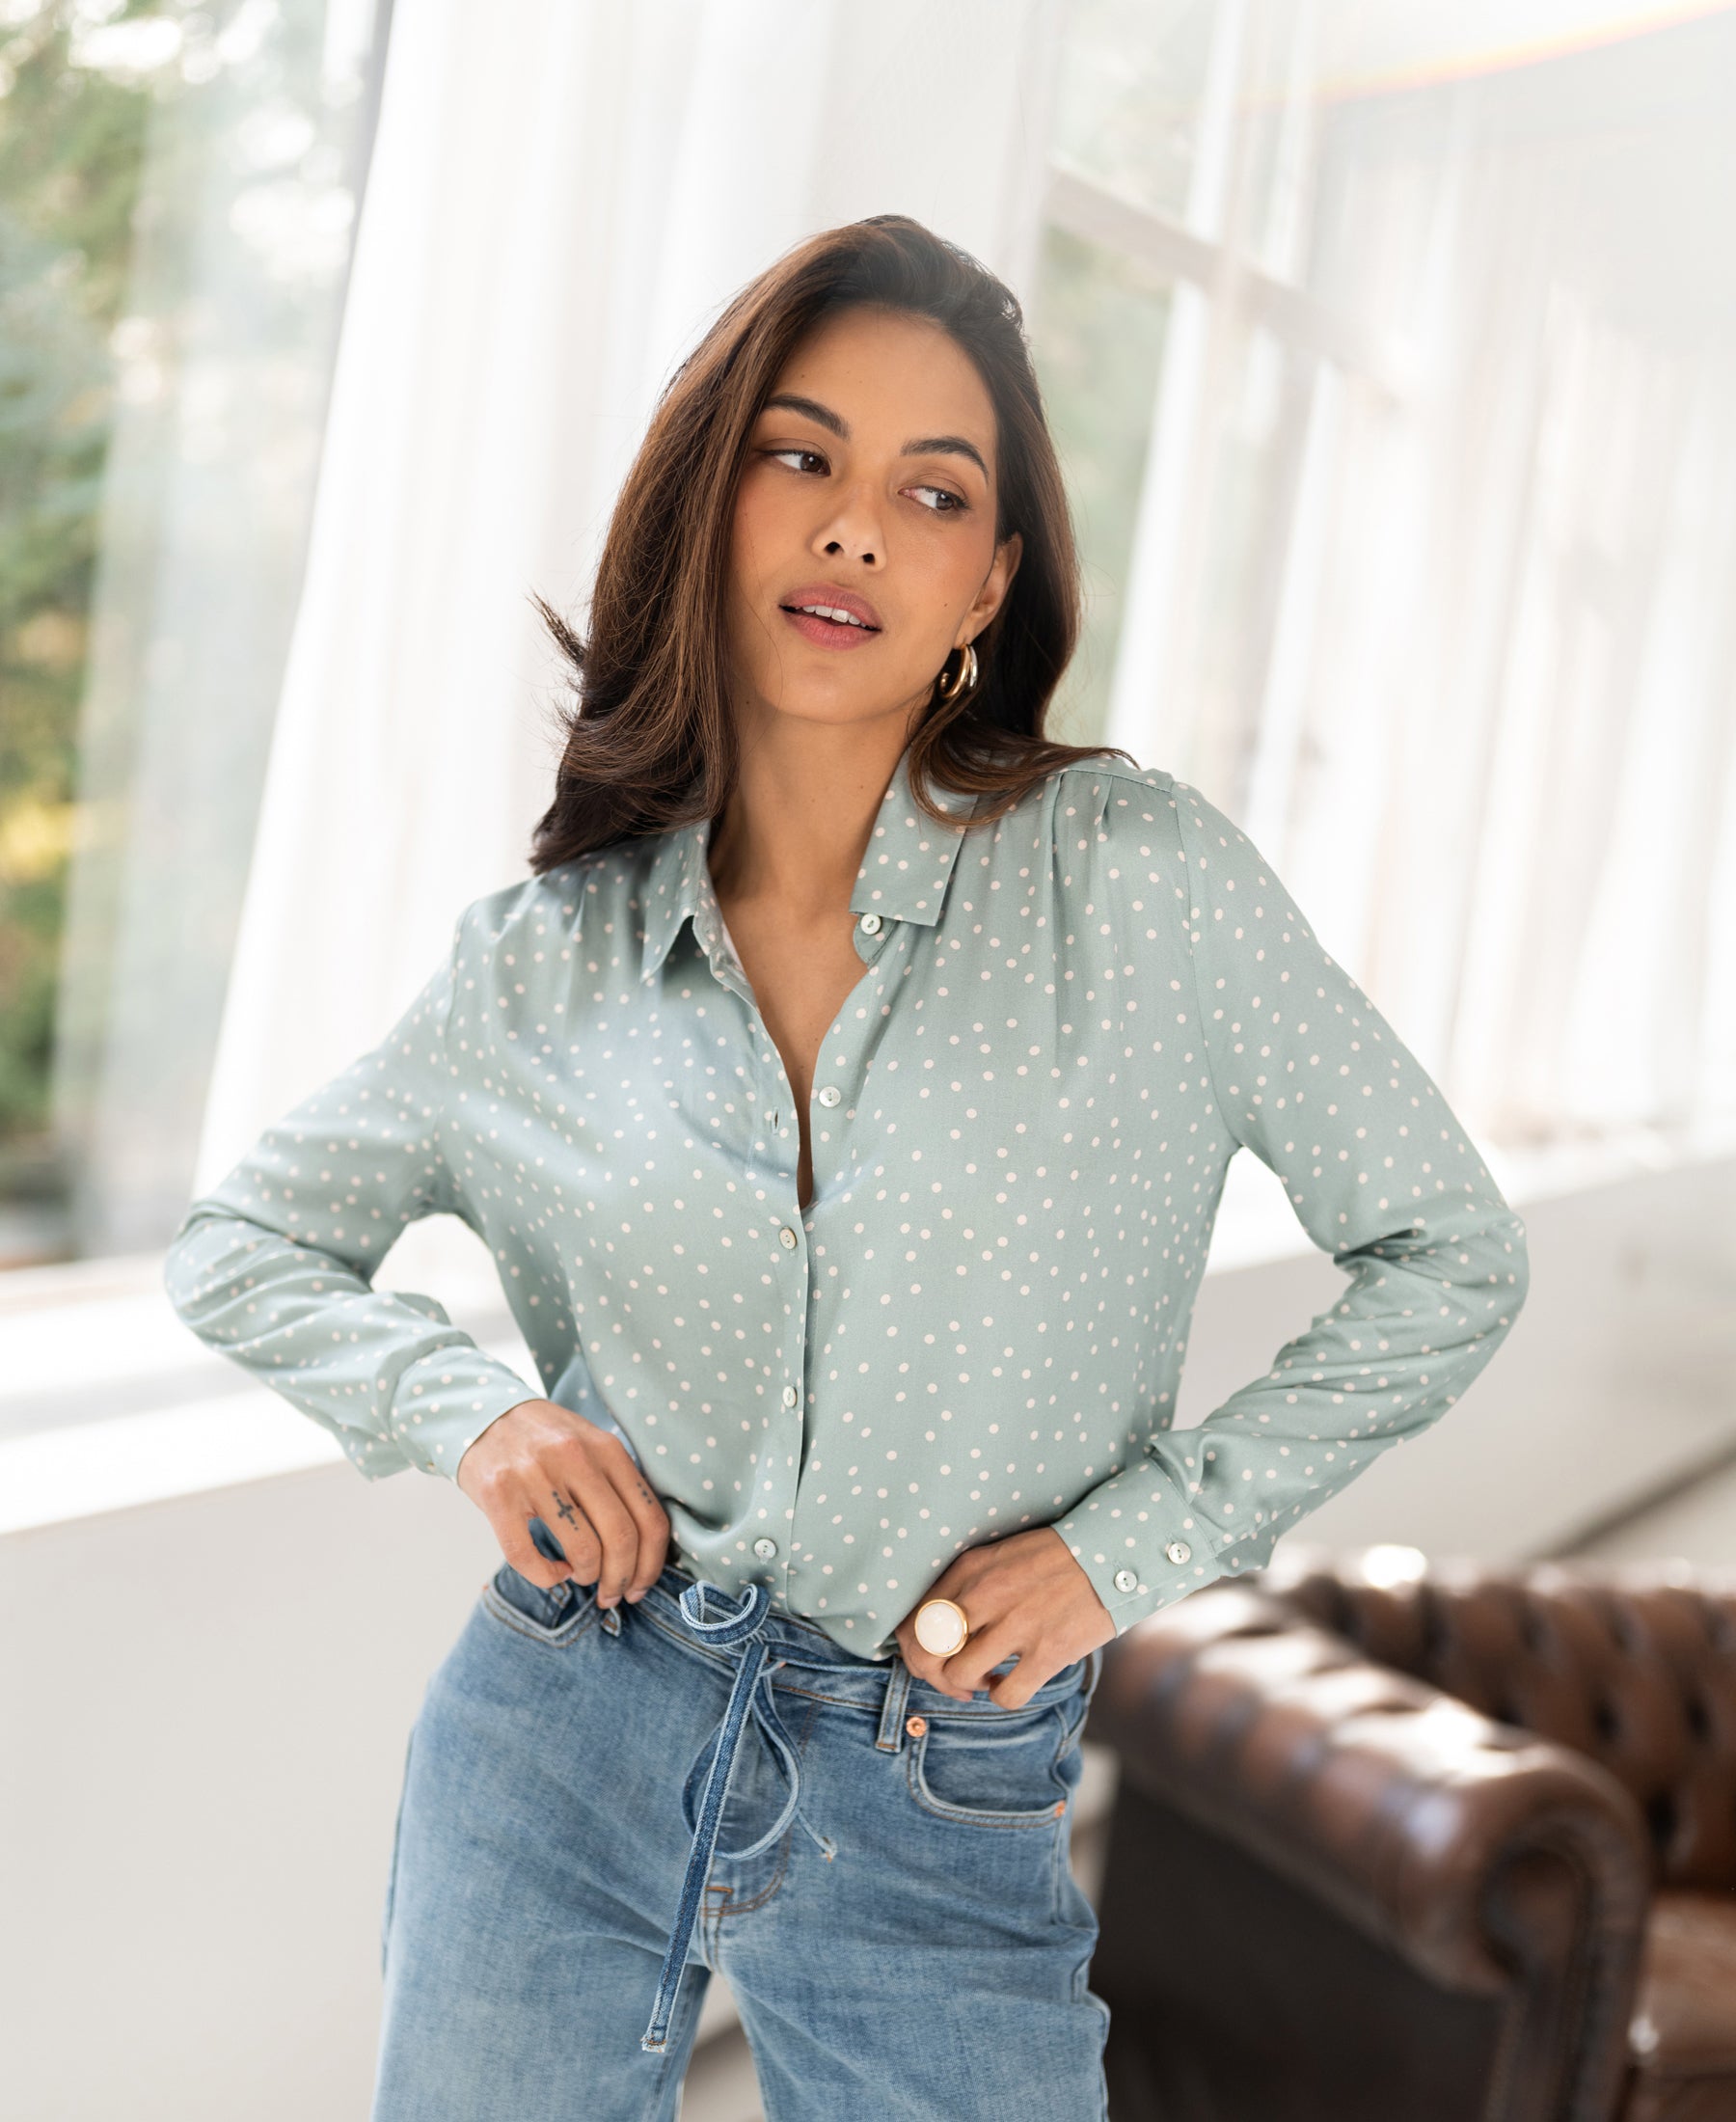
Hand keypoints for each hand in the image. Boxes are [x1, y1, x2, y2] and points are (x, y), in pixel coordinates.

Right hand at [457, 1399, 669, 1609]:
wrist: (483, 1414)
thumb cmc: (545, 1439)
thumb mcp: (590, 1444)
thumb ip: (618, 1482)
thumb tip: (647, 1548)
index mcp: (606, 1448)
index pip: (650, 1517)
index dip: (651, 1564)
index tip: (641, 1586)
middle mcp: (575, 1458)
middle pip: (621, 1537)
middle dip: (622, 1579)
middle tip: (613, 1594)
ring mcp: (535, 1475)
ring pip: (582, 1549)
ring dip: (587, 1576)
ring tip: (580, 1574)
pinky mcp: (498, 1494)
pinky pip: (526, 1555)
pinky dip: (546, 1576)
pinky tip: (553, 1571)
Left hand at [894, 1526, 1116, 1708]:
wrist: (1112, 1553)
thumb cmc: (1053, 1558)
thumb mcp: (999, 1556)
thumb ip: (965, 1586)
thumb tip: (934, 1627)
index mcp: (969, 1569)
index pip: (914, 1620)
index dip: (913, 1650)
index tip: (933, 1658)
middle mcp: (985, 1595)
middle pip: (927, 1651)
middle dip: (933, 1675)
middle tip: (954, 1679)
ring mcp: (1016, 1624)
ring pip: (958, 1675)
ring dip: (967, 1686)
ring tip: (987, 1678)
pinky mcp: (1048, 1651)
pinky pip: (1006, 1695)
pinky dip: (1003, 1697)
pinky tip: (1012, 1682)